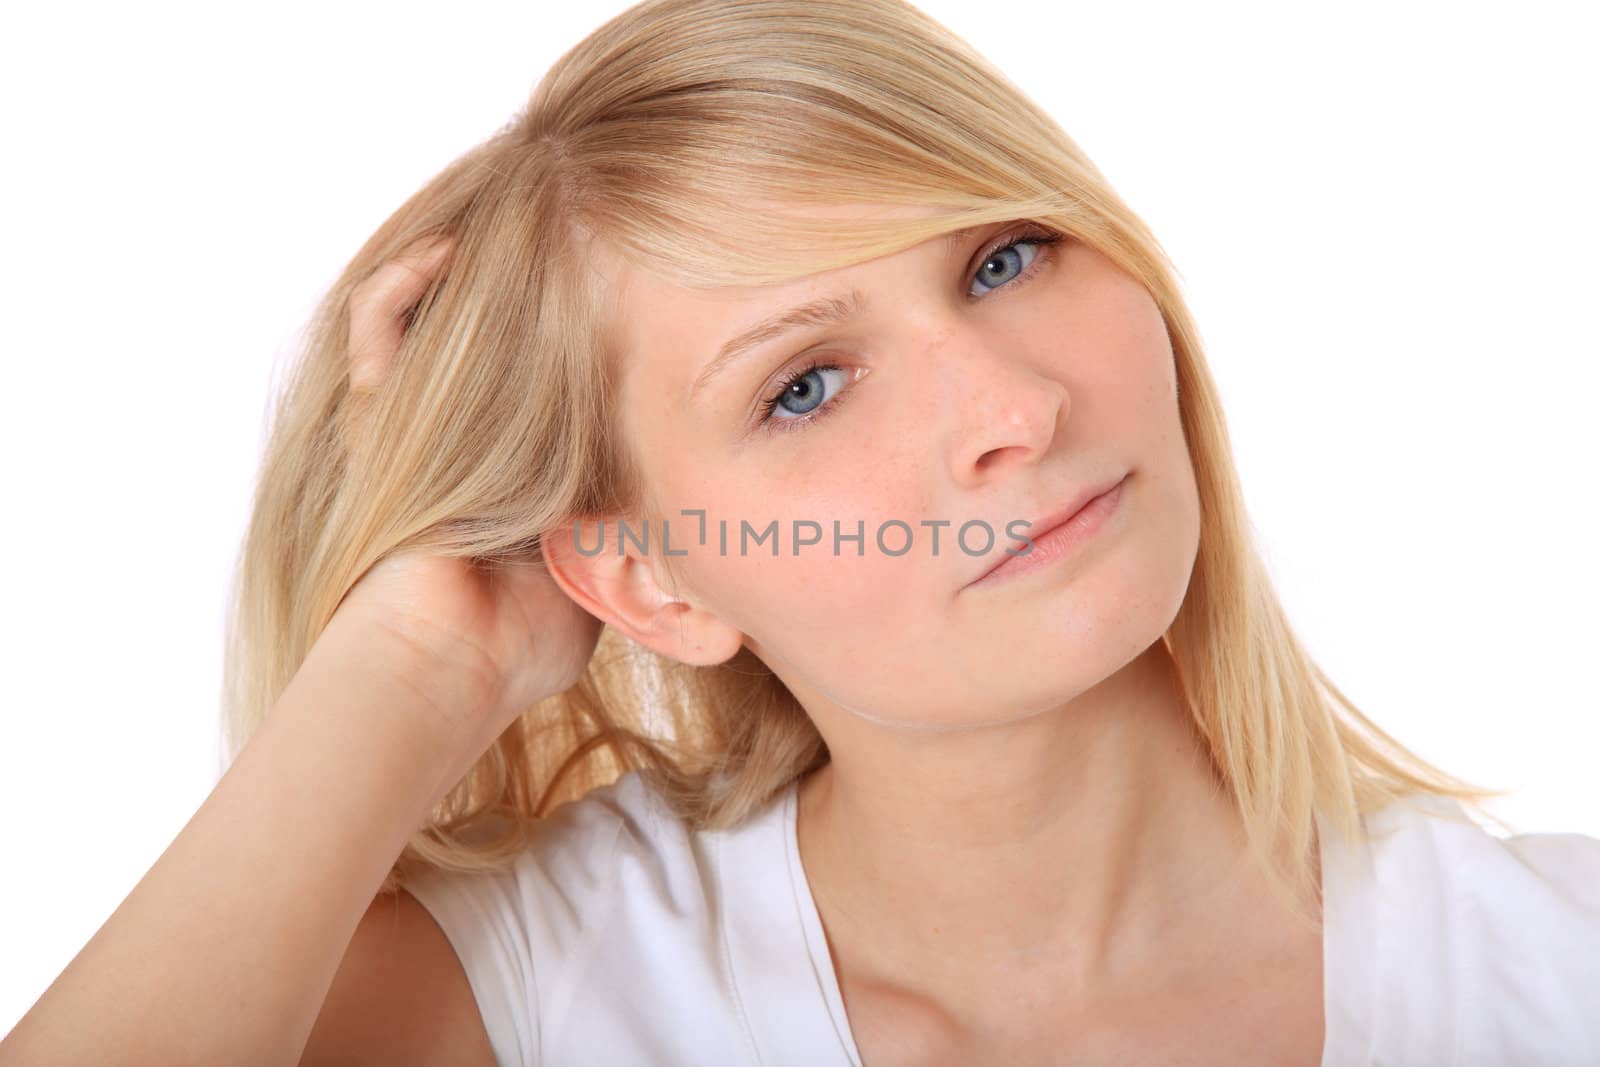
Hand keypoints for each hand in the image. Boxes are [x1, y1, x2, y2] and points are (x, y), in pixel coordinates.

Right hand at [333, 236, 602, 737]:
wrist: (453, 663)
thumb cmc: (522, 639)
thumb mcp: (594, 573)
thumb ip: (622, 538)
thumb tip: (684, 531)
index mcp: (503, 470)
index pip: (534, 380)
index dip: (568, 333)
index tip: (627, 289)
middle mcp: (455, 440)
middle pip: (480, 338)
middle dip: (519, 285)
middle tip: (571, 236)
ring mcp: (411, 426)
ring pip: (425, 318)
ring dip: (462, 272)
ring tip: (514, 222)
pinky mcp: (375, 421)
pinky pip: (378, 329)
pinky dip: (405, 283)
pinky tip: (449, 249)